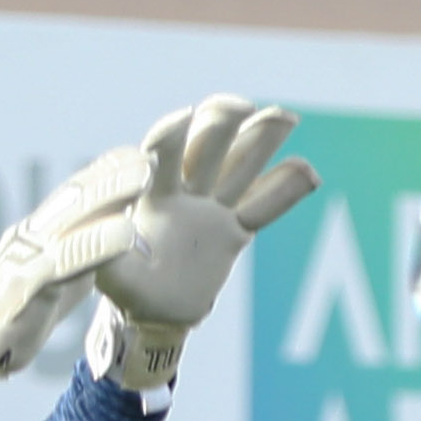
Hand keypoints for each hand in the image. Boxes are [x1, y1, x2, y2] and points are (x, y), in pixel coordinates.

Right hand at [0, 142, 156, 420]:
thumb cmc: (22, 315)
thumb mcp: (59, 280)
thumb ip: (83, 258)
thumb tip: (121, 239)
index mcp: (37, 235)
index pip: (73, 194)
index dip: (104, 171)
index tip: (139, 153)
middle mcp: (28, 238)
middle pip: (73, 196)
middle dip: (111, 174)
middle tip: (151, 158)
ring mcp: (23, 259)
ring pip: (70, 220)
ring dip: (109, 195)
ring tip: (144, 180)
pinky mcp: (22, 288)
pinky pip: (63, 262)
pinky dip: (97, 245)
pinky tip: (126, 235)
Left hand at [90, 96, 321, 391]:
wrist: (155, 313)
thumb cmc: (126, 290)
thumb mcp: (110, 273)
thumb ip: (109, 252)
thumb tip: (116, 233)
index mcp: (152, 193)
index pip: (162, 154)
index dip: (172, 134)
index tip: (185, 115)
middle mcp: (185, 191)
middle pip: (208, 145)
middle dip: (224, 121)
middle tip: (243, 106)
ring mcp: (213, 208)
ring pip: (242, 166)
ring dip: (263, 138)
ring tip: (287, 116)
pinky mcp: (234, 231)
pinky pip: (264, 207)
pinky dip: (287, 189)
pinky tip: (311, 173)